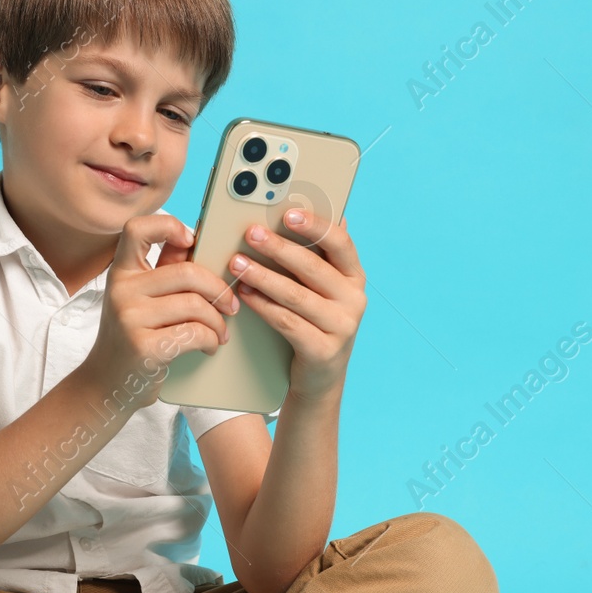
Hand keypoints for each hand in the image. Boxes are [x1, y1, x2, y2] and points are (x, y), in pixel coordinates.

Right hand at [78, 212, 240, 406]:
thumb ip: (164, 271)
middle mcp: (121, 290)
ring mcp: (130, 318)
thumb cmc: (132, 338)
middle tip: (229, 305)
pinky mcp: (144, 347)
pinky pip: (194, 332)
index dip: (168, 226)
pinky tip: (209, 346)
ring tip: (219, 332)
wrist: (107, 385)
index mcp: (121, 272)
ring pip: (195, 305)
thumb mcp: (140, 300)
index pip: (137, 229)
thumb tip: (197, 241)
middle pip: (187, 272)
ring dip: (218, 321)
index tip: (191, 240)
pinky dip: (211, 340)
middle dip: (218, 290)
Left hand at [227, 208, 365, 401]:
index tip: (288, 214)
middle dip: (278, 248)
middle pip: (313, 268)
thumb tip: (322, 213)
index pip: (340, 244)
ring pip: (296, 295)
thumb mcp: (322, 290)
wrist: (319, 379)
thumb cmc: (314, 323)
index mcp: (354, 277)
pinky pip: (287, 322)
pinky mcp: (323, 351)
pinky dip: (263, 306)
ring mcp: (342, 327)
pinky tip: (244, 294)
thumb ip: (319, 257)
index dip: (315, 226)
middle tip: (250, 233)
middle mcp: (354, 300)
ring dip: (263, 276)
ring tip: (237, 264)